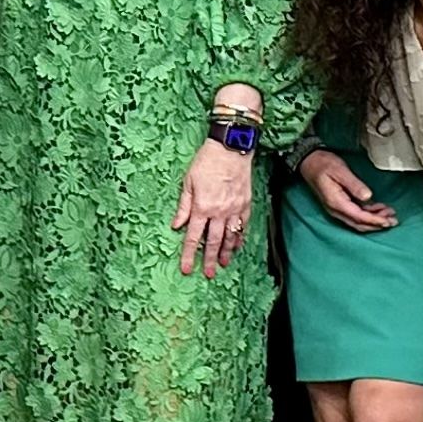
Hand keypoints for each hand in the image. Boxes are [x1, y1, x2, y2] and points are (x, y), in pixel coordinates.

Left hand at [175, 139, 255, 274]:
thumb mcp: (188, 182)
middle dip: (210, 260)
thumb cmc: (206, 162)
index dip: (189, 255)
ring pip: (230, 237)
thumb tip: (176, 225)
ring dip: (227, 252)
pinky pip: (243, 225)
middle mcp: (219, 212)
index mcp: (202, 207)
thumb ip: (183, 206)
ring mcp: (234, 209)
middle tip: (209, 274)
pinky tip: (237, 245)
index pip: (194, 237)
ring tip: (224, 264)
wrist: (231, 148)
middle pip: (214, 242)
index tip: (187, 269)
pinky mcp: (246, 204)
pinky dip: (240, 237)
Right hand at [295, 148, 395, 232]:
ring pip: (358, 221)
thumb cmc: (323, 164)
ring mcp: (337, 208)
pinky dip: (368, 214)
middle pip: (359, 223)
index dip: (374, 220)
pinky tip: (379, 209)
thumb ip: (354, 184)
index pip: (359, 217)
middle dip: (377, 224)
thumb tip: (367, 197)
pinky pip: (355, 214)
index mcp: (336, 202)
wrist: (309, 161)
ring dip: (374, 220)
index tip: (388, 220)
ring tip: (389, 214)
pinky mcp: (340, 204)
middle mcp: (336, 209)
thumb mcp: (340, 170)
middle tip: (393, 221)